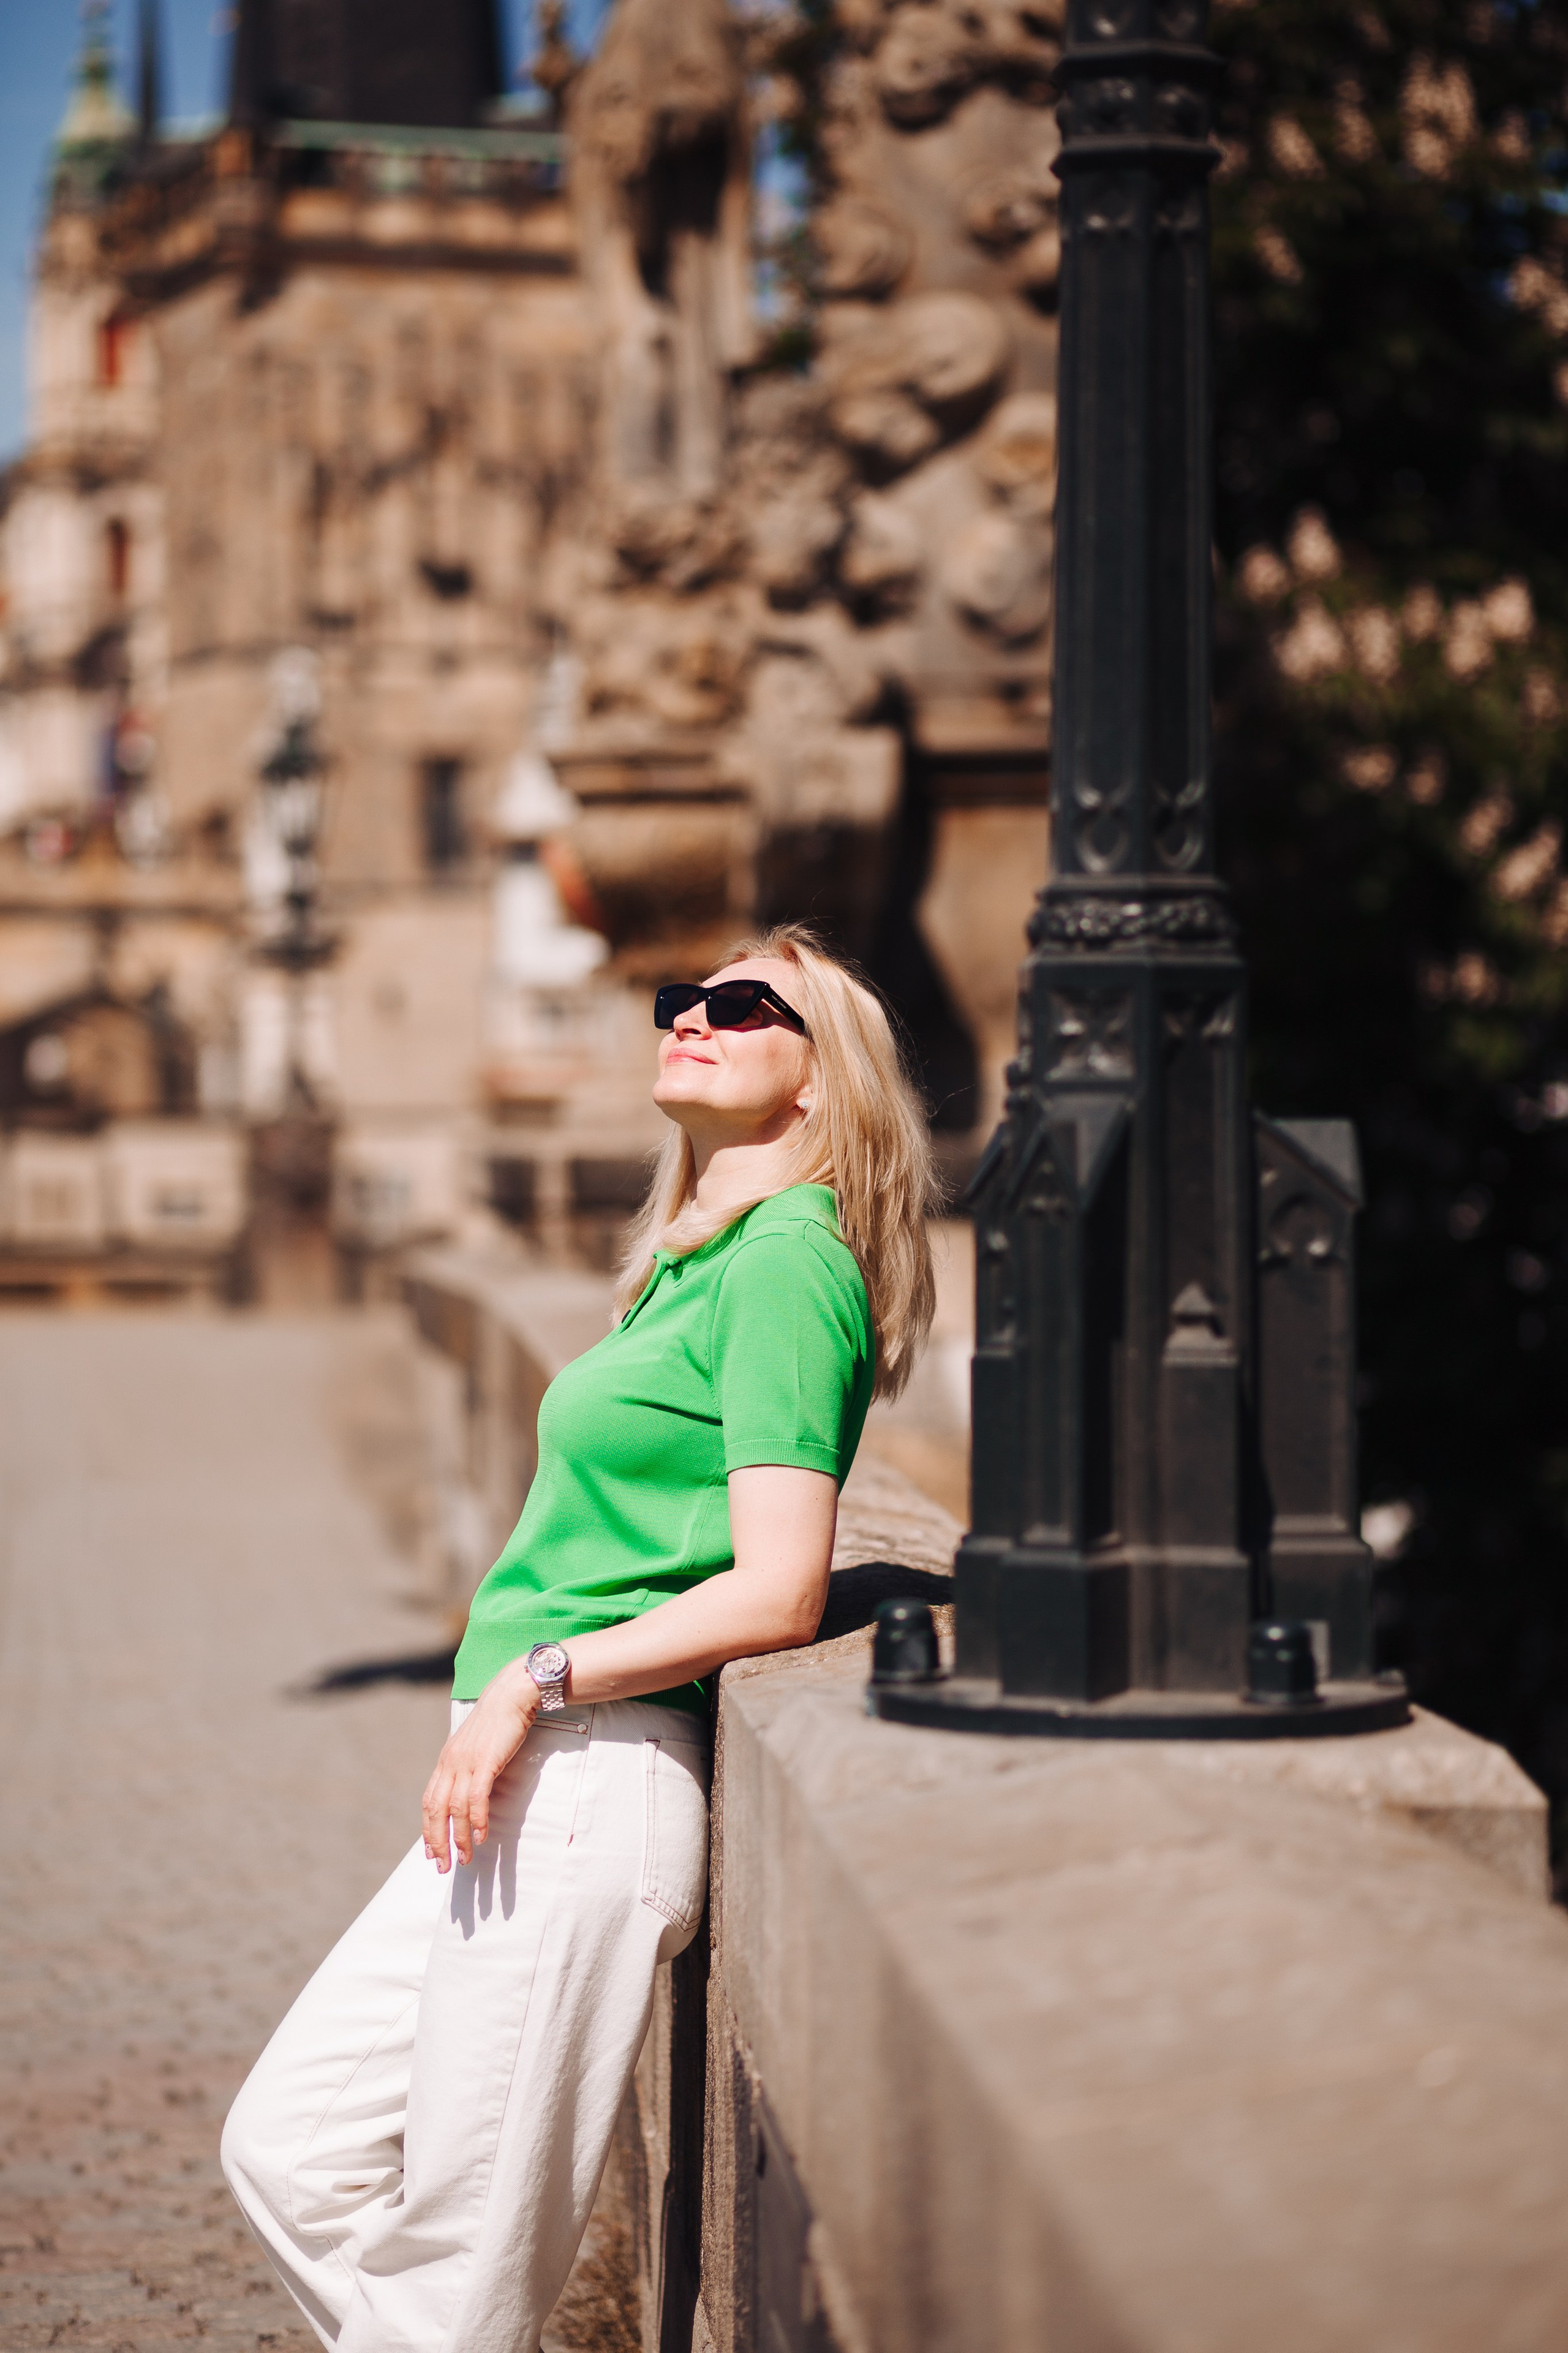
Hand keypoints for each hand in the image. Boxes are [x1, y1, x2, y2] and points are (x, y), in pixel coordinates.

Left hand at [421, 1664, 538, 1871]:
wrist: (512, 1694)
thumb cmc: (498, 1721)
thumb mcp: (476, 1747)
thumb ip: (469, 1767)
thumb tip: (471, 1790)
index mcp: (446, 1761)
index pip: (429, 1801)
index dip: (428, 1829)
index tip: (431, 1852)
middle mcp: (450, 1763)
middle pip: (436, 1810)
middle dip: (437, 1841)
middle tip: (443, 1867)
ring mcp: (466, 1762)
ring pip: (456, 1809)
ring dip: (459, 1837)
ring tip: (464, 1858)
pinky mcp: (485, 1762)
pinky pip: (476, 1798)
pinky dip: (477, 1820)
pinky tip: (481, 1836)